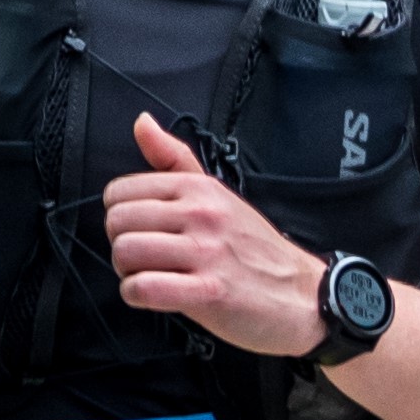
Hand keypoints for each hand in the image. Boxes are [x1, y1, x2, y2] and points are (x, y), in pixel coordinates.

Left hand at [105, 112, 330, 352]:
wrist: (302, 294)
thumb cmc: (254, 248)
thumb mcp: (218, 194)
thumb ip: (174, 158)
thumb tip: (142, 123)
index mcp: (199, 189)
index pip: (120, 191)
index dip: (123, 216)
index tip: (146, 231)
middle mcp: (203, 214)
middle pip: (117, 223)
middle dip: (121, 245)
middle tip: (148, 258)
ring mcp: (207, 253)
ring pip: (125, 253)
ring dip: (129, 273)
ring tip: (154, 276)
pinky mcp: (208, 292)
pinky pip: (143, 288)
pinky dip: (138, 296)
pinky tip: (157, 296)